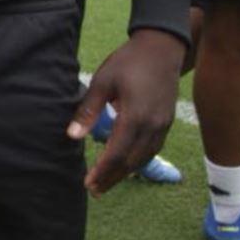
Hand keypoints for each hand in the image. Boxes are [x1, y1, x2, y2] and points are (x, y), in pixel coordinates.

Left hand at [68, 27, 184, 195]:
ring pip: (144, 157)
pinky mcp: (166, 122)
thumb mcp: (102, 82)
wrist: (161, 49)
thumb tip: (72, 136)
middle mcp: (153, 126)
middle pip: (131, 161)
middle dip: (112, 177)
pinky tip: (125, 164)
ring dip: (125, 172)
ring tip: (106, 182)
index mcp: (135, 117)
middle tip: (94, 190)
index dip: (103, 171)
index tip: (88, 184)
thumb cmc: (127, 62)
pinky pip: (152, 148)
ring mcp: (163, 125)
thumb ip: (88, 110)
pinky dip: (137, 160)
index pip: (117, 153)